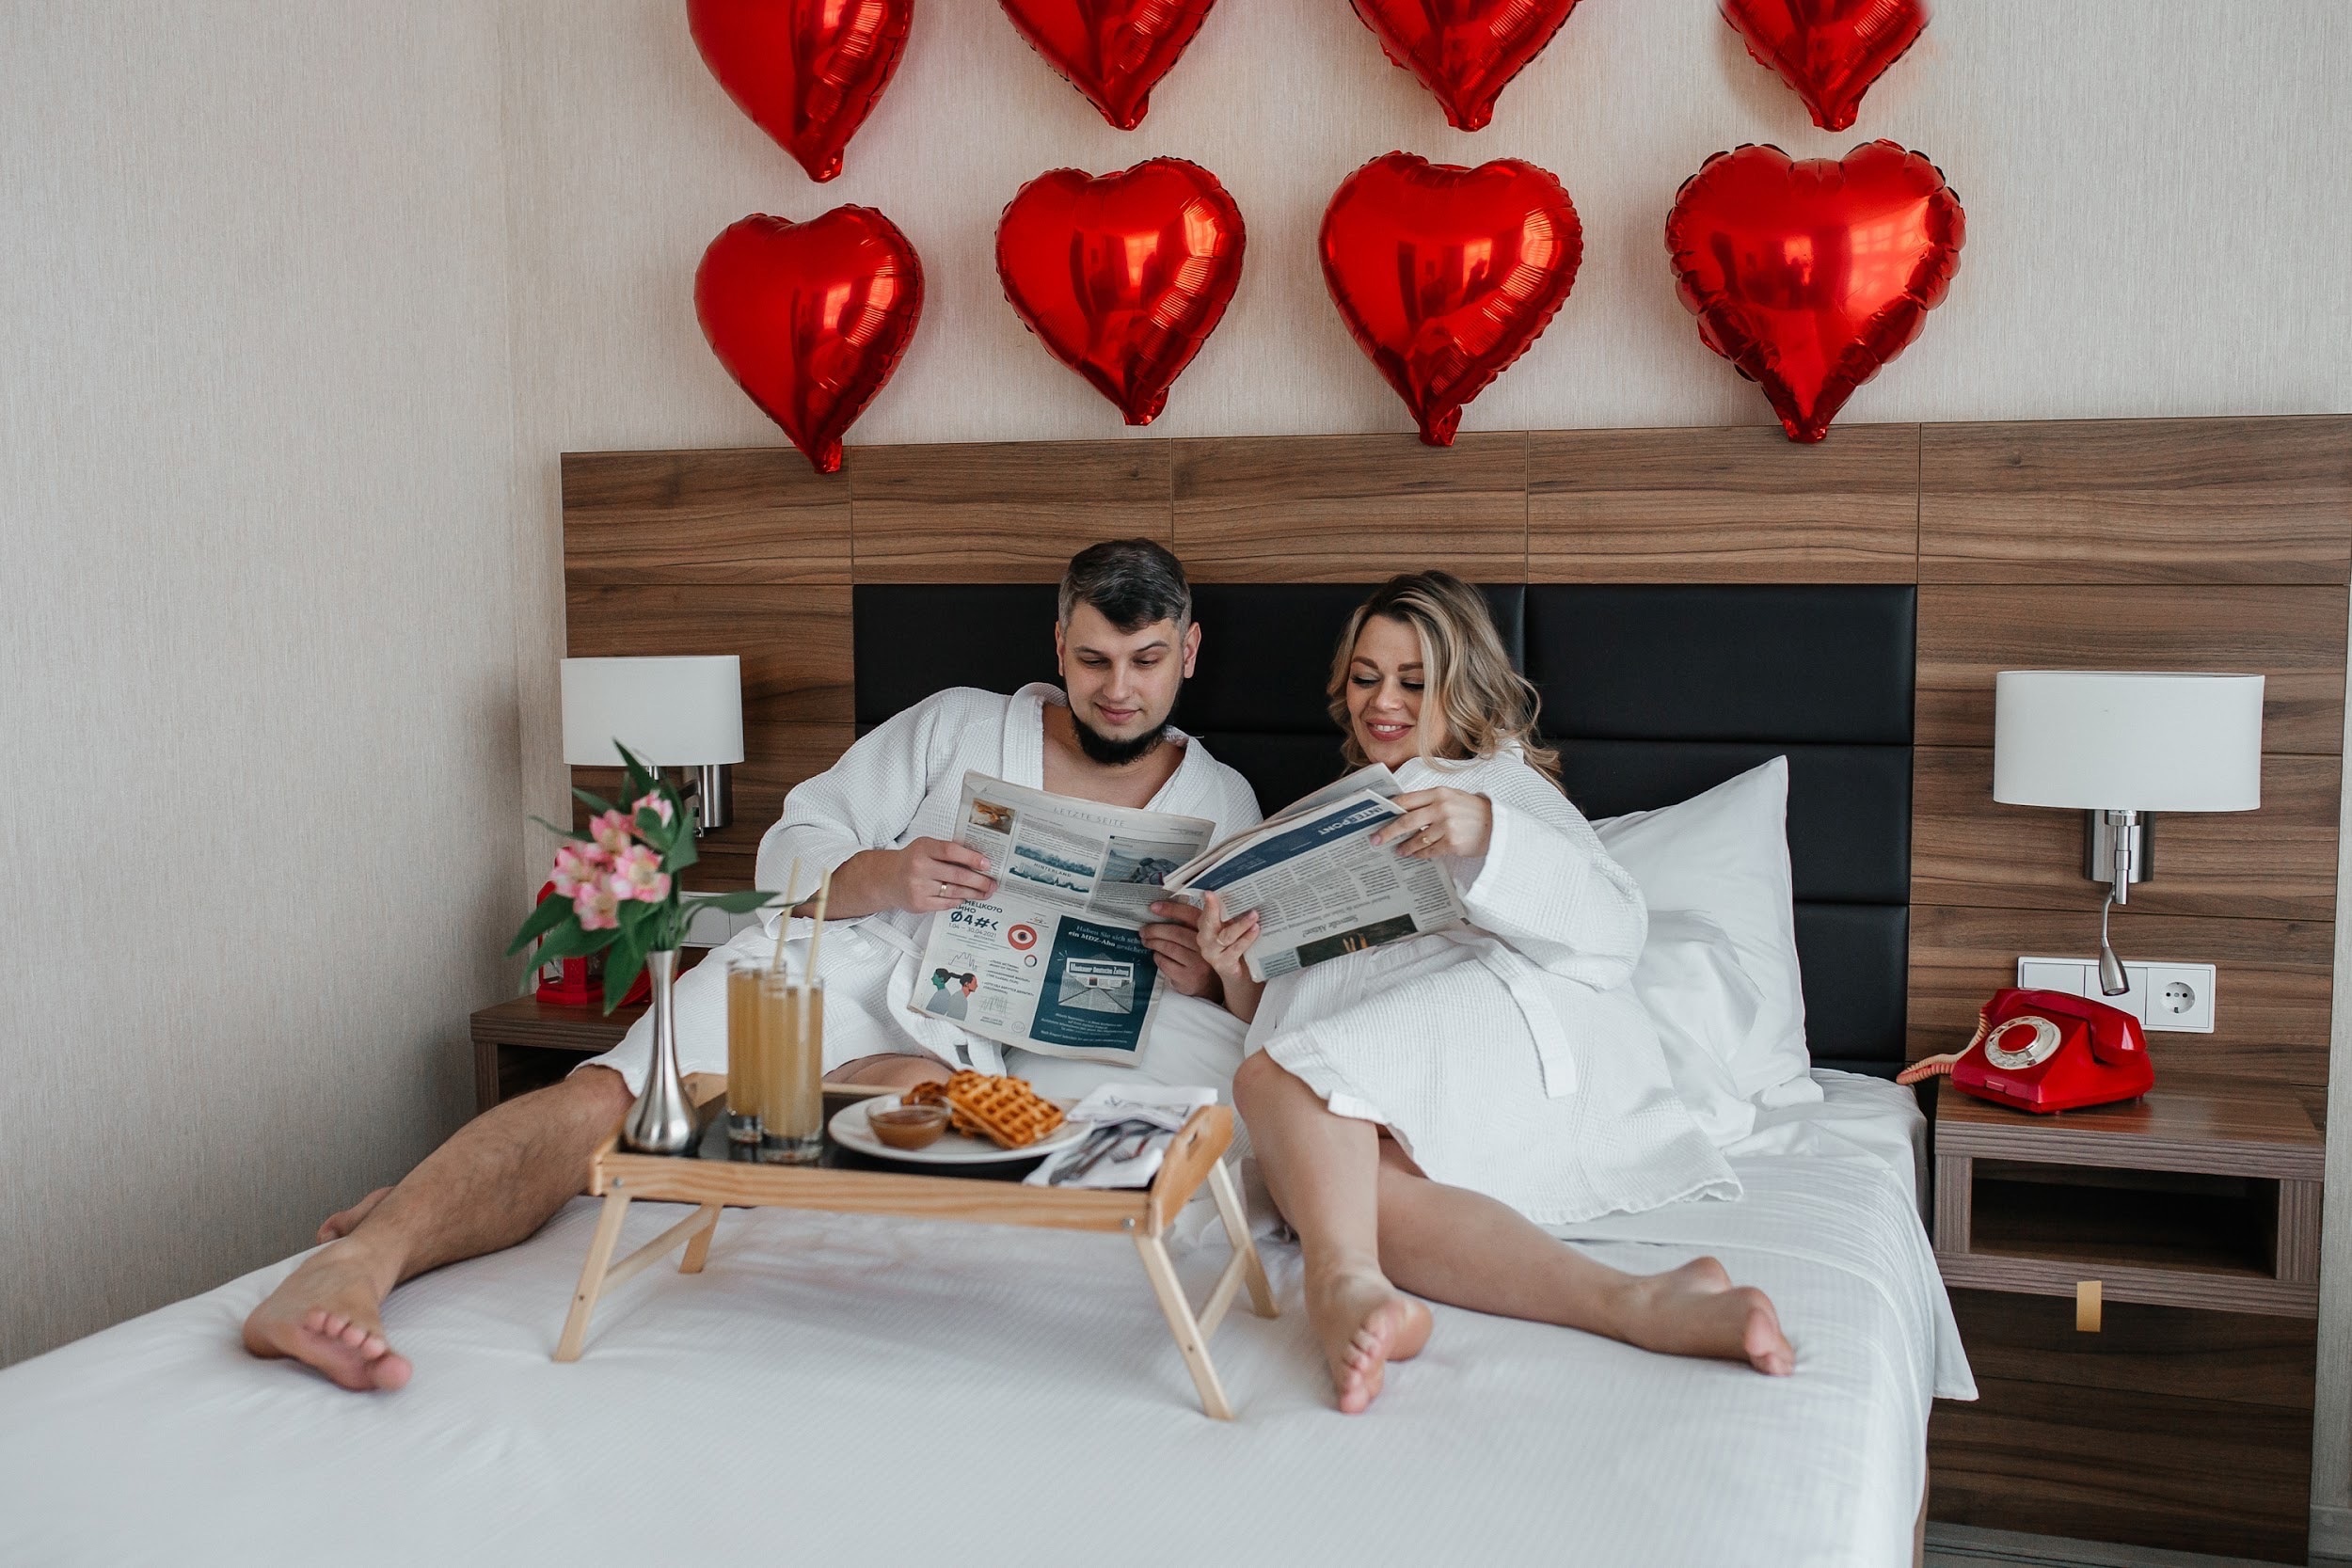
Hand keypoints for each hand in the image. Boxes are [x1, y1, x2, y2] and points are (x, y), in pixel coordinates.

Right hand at [881, 837, 996, 912]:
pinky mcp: (919, 904)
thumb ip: (947, 851)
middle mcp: (919, 867)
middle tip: (993, 884)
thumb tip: (979, 860)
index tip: (987, 864)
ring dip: (974, 893)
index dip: (971, 858)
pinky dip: (959, 900)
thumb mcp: (926, 847)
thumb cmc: (913, 860)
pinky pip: (946, 903)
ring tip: (985, 892)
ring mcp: (918, 887)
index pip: (951, 851)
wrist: (887, 878)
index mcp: (923, 848)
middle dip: (979, 881)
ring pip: (954, 891)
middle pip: (957, 875)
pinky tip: (966, 897)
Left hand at [1141, 899, 1218, 999]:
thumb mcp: (1202, 939)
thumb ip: (1189, 925)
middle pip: (1175, 932)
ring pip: (1169, 948)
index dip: (1170, 909)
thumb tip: (1160, 911)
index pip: (1189, 914)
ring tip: (1146, 941)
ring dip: (1153, 943)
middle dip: (1155, 930)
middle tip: (1143, 930)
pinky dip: (1157, 958)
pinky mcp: (1188, 977)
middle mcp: (1206, 946)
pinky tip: (1157, 956)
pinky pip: (1165, 963)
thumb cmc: (1201, 957)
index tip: (1153, 907)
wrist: (1210, 985)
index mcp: (1210, 931)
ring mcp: (1198, 963)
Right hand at [1195, 890, 1264, 1021]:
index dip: (1207, 903)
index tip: (1208, 893)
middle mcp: (1205, 939)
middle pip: (1208, 922)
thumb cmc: (1235, 947)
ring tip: (1254, 915)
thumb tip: (1243, 892)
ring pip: (1226, 936)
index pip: (1201, 912)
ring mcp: (1213, 953)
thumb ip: (1231, 914)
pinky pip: (1236, 949)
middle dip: (1213, 909)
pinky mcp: (1224, 964)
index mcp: (1205, 927)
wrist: (1240, 976)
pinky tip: (1255, 930)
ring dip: (1241, 924)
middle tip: (1220, 897)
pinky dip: (1246, 939)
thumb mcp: (1231, 928)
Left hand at [1370, 788, 1492, 858]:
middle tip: (1376, 839)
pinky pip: (1429, 851)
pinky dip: (1420, 854)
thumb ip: (1431, 801)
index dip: (1390, 808)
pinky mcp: (1452, 843)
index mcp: (1439, 793)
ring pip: (1416, 838)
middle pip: (1406, 820)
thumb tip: (1404, 811)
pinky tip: (1415, 855)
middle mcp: (1441, 808)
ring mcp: (1447, 826)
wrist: (1497, 826)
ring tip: (1398, 851)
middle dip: (1388, 832)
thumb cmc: (1472, 812)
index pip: (1407, 799)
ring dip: (1405, 847)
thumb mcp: (1453, 797)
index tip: (1378, 817)